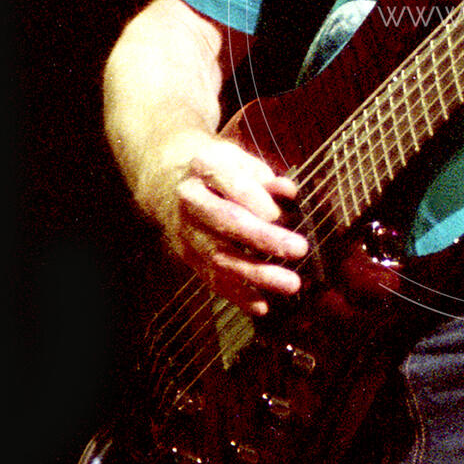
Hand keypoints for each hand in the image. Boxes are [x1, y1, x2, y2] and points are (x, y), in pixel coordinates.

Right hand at [142, 129, 308, 316]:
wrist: (165, 180)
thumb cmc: (214, 169)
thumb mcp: (237, 159)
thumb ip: (264, 177)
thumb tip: (288, 191)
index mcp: (205, 166)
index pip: (234, 184)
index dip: (259, 201)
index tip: (284, 214)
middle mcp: (191, 200)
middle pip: (228, 222)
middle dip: (265, 238)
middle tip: (298, 249)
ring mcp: (187, 231)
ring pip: (221, 256)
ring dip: (257, 274)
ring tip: (290, 283)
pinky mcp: (187, 256)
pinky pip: (212, 279)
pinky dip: (237, 295)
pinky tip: (261, 305)